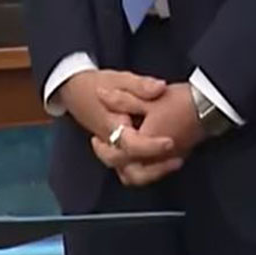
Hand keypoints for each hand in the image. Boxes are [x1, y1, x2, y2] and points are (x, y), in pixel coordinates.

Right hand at [56, 70, 176, 182]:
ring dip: (153, 173)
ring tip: (176, 161)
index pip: (131, 145)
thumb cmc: (100, 85)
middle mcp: (111, 143)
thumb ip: (141, 85)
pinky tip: (167, 160)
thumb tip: (160, 88)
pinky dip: (148, 170)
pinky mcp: (116, 153)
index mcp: (112, 125)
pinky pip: (130, 171)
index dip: (151, 147)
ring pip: (130, 175)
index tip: (170, 142)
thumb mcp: (121, 79)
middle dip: (156, 167)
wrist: (76, 91)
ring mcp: (112, 151)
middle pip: (130, 168)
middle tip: (179, 158)